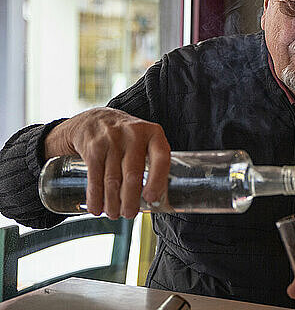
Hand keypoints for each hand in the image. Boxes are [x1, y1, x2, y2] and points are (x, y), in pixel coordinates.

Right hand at [44, 107, 170, 218]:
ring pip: (112, 179)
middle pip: (133, 173)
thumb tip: (158, 201)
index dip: (158, 180)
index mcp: (153, 133)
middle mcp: (133, 134)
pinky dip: (95, 197)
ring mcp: (111, 139)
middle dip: (130, 199)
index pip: (161, 157)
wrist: (95, 119)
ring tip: (114, 215)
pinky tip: (96, 208)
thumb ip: (152, 163)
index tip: (151, 199)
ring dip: (112, 202)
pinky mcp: (93, 147)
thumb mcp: (144, 141)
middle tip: (129, 215)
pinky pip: (94, 177)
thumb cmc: (127, 138)